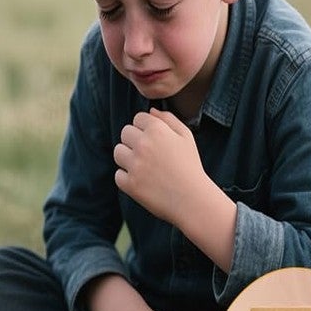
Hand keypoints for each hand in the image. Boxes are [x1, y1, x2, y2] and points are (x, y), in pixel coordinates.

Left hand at [114, 109, 203, 226]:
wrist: (193, 200)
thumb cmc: (191, 166)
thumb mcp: (186, 137)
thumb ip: (169, 119)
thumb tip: (151, 111)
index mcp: (157, 130)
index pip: (137, 119)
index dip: (146, 129)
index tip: (155, 141)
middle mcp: (143, 144)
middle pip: (125, 133)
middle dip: (134, 141)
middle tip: (149, 155)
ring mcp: (135, 164)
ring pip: (118, 152)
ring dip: (127, 158)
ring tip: (144, 167)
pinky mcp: (130, 184)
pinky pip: (118, 175)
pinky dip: (128, 179)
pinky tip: (143, 182)